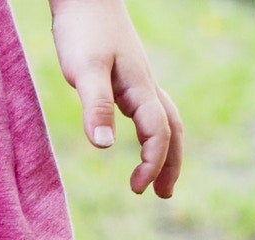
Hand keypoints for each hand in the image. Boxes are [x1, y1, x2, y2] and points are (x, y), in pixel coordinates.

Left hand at [51, 0, 181, 197]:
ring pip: (163, 119)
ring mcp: (138, 80)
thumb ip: (95, 106)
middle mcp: (146, 85)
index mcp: (140, 88)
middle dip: (170, 164)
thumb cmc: (83, 29)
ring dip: (164, 149)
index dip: (152, 163)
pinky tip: (137, 136)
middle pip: (171, 129)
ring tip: (155, 177)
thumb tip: (104, 147)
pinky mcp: (126, 76)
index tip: (136, 189)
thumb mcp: (85, 70)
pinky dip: (151, 130)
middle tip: (164, 195)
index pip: (158, 133)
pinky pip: (148, 109)